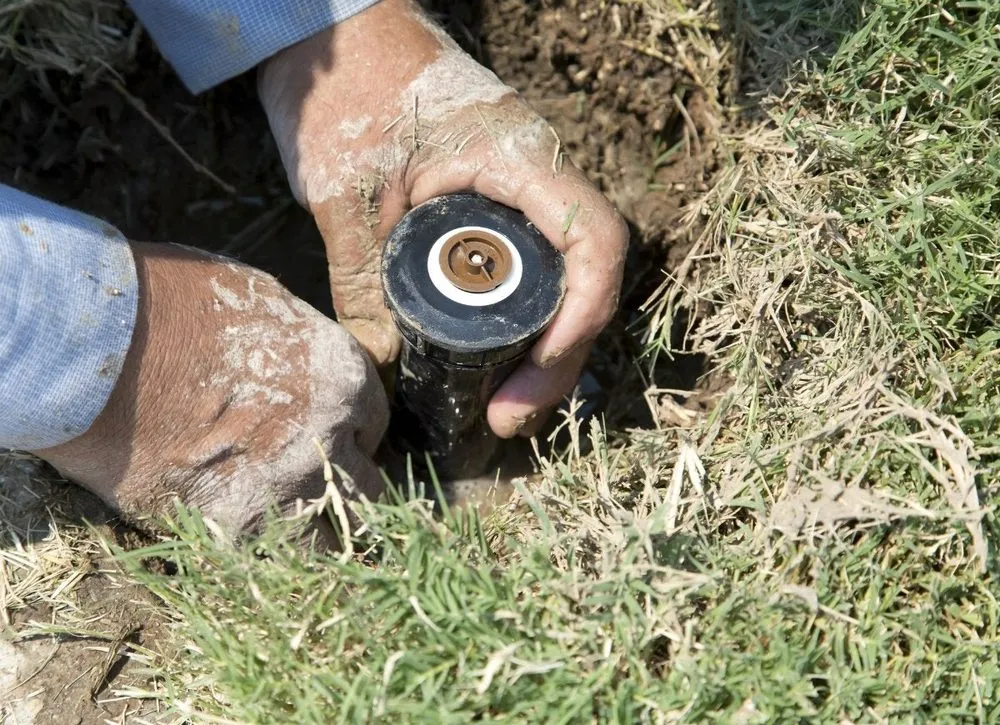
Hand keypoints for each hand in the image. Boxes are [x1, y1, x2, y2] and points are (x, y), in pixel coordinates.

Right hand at [33, 243, 387, 542]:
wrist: (92, 345)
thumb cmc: (170, 305)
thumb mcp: (263, 302)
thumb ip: (305, 349)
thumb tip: (313, 371)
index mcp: (341, 379)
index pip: (374, 424)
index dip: (350, 431)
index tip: (329, 437)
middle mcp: (327, 439)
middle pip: (366, 490)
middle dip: (344, 488)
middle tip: (317, 486)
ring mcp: (282, 489)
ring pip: (329, 539)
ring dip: (314, 533)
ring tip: (284, 521)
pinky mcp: (228, 527)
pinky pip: (265, 555)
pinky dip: (257, 547)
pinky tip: (239, 528)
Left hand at [258, 0, 627, 437]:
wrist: (335, 37)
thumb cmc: (345, 92)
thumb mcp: (347, 194)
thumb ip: (361, 281)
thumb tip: (379, 373)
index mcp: (517, 156)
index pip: (592, 239)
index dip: (582, 316)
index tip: (535, 373)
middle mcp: (538, 174)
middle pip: (586, 277)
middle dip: (559, 357)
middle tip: (508, 418)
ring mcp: (525, 190)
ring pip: (565, 279)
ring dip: (546, 347)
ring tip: (505, 407)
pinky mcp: (502, 205)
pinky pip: (535, 268)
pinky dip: (525, 320)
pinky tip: (498, 360)